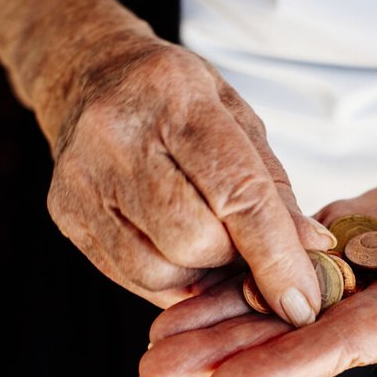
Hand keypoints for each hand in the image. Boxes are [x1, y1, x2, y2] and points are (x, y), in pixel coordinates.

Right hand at [46, 43, 333, 320]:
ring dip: (199, 273)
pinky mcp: (65, 214)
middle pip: (194, 241)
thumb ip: (273, 187)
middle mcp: (118, 138)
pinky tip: (178, 247)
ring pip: (159, 271)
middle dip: (234, 258)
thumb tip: (311, 249)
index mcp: (175, 99)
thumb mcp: (237, 118)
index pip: (236, 194)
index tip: (301, 302)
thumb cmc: (176, 97)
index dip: (275, 257)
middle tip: (246, 243)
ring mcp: (82, 179)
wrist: (89, 75)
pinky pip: (131, 276)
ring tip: (209, 240)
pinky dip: (170, 277)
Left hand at [136, 147, 376, 376]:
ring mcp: (358, 270)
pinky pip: (289, 260)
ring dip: (221, 317)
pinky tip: (203, 281)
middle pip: (290, 334)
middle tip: (156, 366)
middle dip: (224, 352)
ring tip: (161, 335)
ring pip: (278, 300)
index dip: (279, 366)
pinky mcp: (349, 238)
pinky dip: (246, 271)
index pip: (338, 344)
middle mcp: (376, 298)